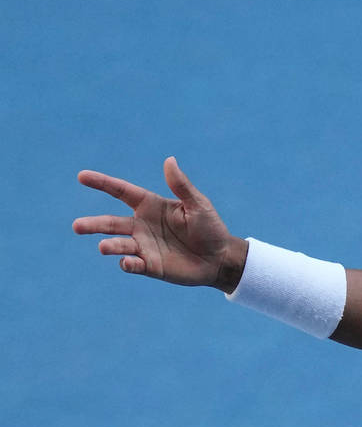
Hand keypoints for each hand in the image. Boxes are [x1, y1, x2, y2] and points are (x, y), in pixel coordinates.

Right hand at [74, 158, 246, 289]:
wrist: (221, 259)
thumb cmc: (210, 228)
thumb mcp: (198, 204)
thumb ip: (181, 186)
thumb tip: (169, 160)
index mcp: (150, 206)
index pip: (122, 192)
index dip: (103, 183)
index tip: (82, 176)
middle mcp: (141, 226)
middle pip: (111, 223)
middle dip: (94, 224)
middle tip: (77, 226)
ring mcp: (144, 246)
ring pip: (119, 245)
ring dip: (110, 246)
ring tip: (103, 247)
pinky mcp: (150, 266)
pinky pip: (134, 265)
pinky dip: (128, 264)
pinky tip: (127, 263)